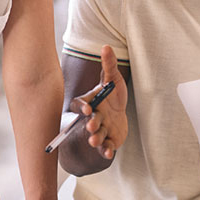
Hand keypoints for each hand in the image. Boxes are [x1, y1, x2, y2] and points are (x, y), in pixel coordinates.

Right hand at [72, 45, 127, 159]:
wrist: (119, 116)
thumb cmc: (112, 96)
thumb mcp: (112, 79)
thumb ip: (108, 65)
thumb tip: (106, 46)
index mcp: (89, 103)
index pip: (80, 105)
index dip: (82, 107)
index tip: (87, 108)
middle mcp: (92, 118)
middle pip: (89, 121)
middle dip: (90, 124)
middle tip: (92, 125)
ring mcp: (100, 131)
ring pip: (96, 136)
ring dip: (95, 138)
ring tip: (95, 140)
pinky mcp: (108, 141)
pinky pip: (106, 147)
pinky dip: (106, 150)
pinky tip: (110, 152)